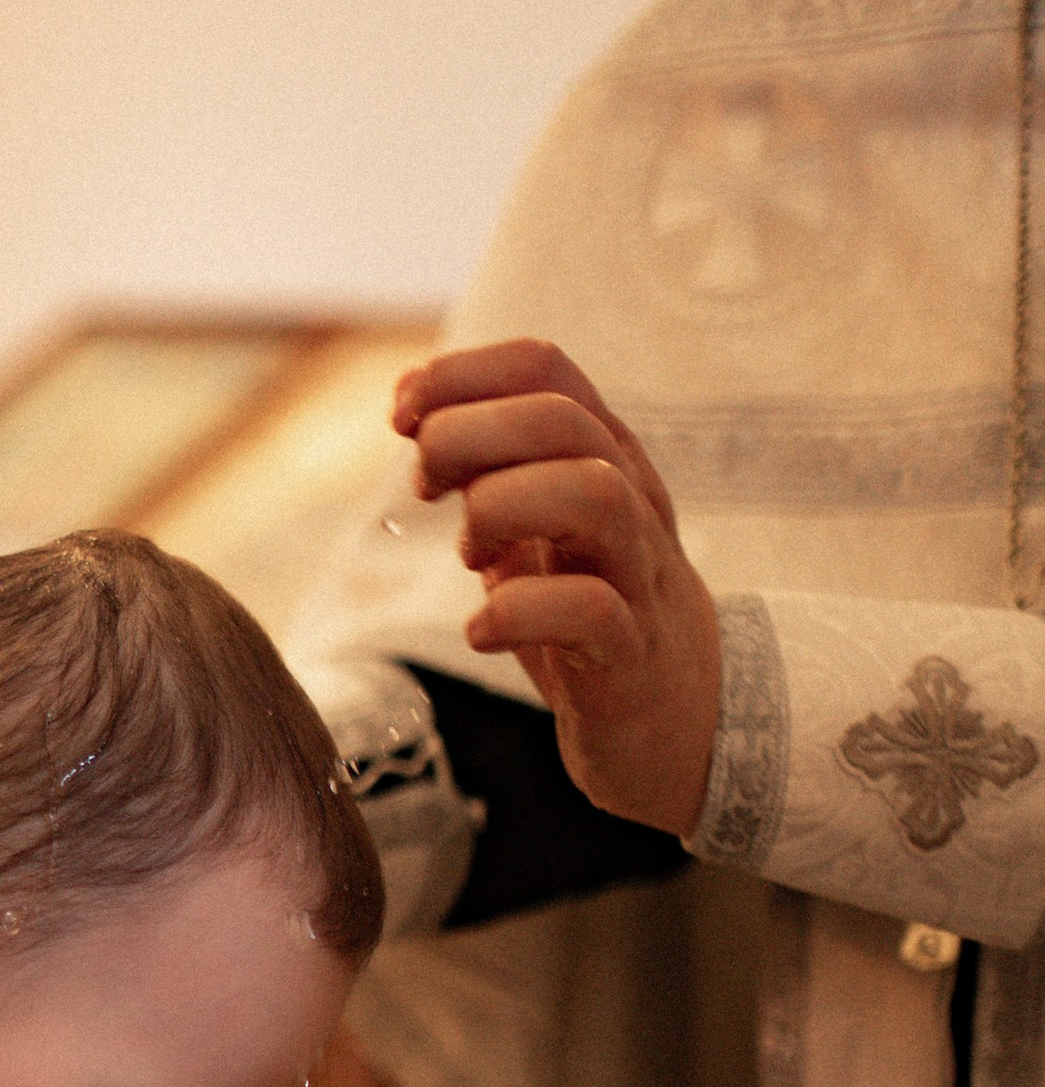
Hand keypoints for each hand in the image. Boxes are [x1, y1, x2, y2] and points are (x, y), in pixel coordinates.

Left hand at [394, 339, 722, 837]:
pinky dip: (517, 613)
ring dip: (502, 510)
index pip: (543, 366)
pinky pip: (590, 610)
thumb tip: (413, 406)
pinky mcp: (633, 654)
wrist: (684, 720)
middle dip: (467, 435)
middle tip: (426, 486)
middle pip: (560, 420)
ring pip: (593, 495)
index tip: (402, 416)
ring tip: (470, 555)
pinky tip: (481, 632)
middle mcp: (630, 502)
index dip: (459, 376)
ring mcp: (640, 575)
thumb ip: (485, 468)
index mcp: (602, 458)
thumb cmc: (591, 612)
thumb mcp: (535, 525)